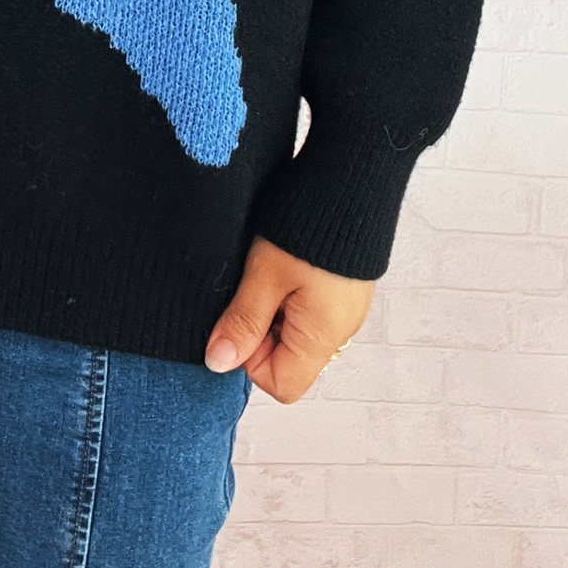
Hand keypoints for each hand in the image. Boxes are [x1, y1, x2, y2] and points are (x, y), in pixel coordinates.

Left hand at [204, 234, 374, 403]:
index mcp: (322, 336)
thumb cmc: (308, 225)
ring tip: (271, 273)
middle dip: (262, 333)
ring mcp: (344, 310)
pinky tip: (285, 264)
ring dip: (275, 312)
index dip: (251, 358)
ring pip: (297, 334)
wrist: (349, 182)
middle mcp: (340, 331)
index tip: (244, 317)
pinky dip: (291, 296)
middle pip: (289, 361)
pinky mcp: (343, 290)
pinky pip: (310, 311)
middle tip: (256, 289)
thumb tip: (218, 362)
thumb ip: (243, 322)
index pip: (282, 386)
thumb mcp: (264, 274)